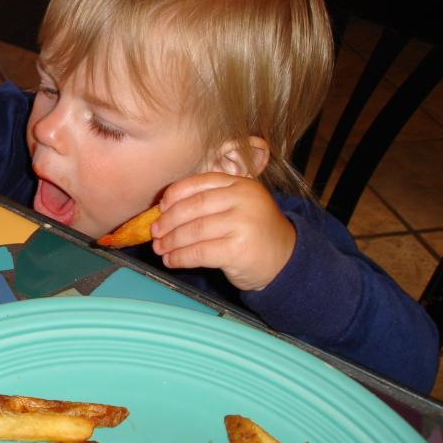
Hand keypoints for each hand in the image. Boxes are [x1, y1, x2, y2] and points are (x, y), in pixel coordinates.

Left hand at [151, 172, 295, 290]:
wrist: (287, 259)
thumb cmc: (254, 232)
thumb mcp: (238, 207)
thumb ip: (210, 203)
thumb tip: (163, 213)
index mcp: (240, 184)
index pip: (200, 182)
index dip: (175, 193)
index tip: (161, 206)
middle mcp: (243, 200)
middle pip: (193, 207)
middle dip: (168, 220)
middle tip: (154, 232)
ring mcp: (242, 224)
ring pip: (194, 230)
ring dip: (171, 241)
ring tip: (160, 248)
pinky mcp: (238, 250)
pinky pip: (199, 252)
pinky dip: (180, 257)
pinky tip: (171, 261)